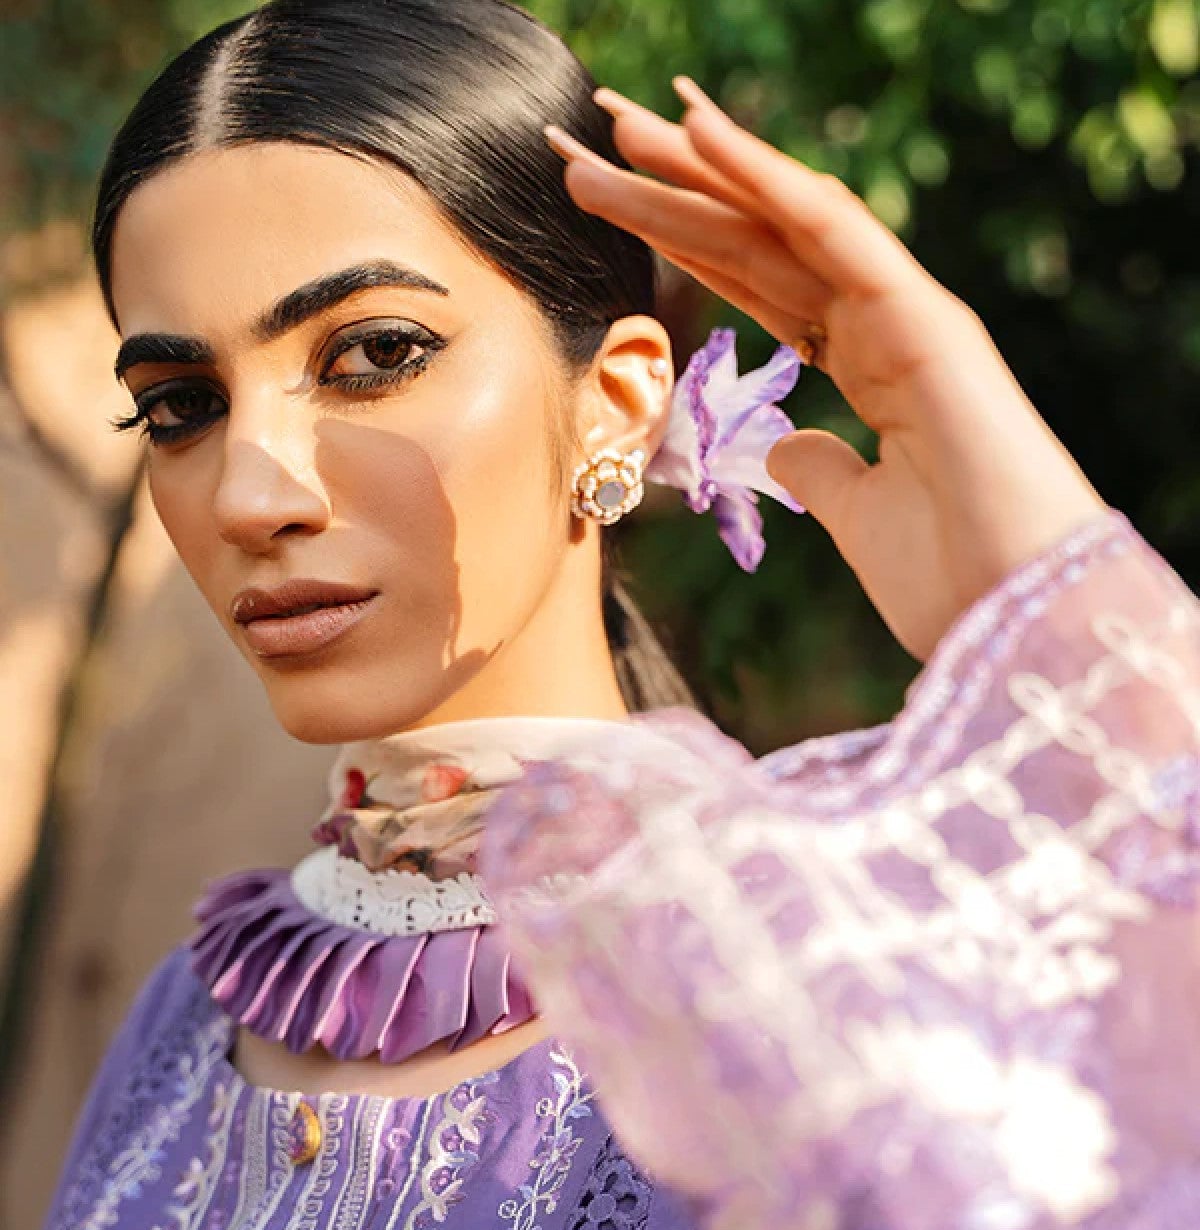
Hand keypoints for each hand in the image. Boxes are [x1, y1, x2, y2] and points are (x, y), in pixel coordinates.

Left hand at [545, 79, 1107, 659]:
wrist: (1013, 615)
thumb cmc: (950, 581)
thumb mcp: (856, 520)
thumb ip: (821, 471)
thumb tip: (784, 446)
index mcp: (871, 370)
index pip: (762, 286)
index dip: (686, 243)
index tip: (612, 208)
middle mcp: (886, 326)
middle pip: (762, 242)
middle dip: (676, 191)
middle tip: (592, 144)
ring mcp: (908, 315)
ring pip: (787, 222)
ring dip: (704, 169)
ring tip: (623, 123)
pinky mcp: (924, 318)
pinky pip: (834, 231)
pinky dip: (768, 179)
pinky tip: (702, 135)